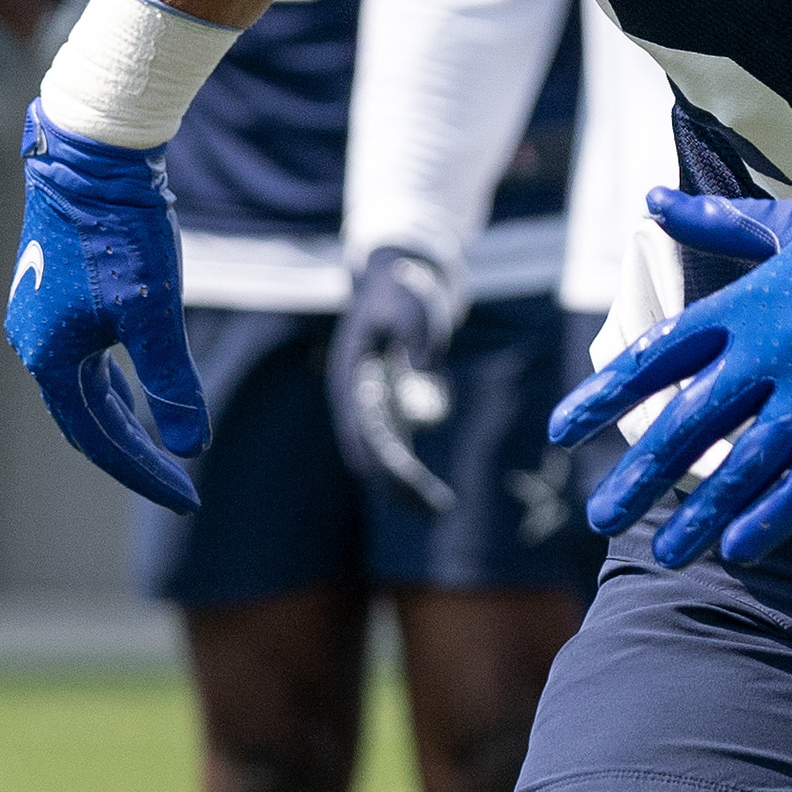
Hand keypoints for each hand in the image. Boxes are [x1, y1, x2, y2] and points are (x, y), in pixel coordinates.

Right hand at [8, 108, 211, 511]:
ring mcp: (38, 315)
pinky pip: (82, 357)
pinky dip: (111, 382)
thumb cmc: (121, 232)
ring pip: (83, 388)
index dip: (146, 474)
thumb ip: (171, 385)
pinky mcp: (52, 289)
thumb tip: (189, 446)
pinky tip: (135, 383)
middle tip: (181, 483)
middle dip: (135, 455)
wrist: (91, 155)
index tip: (189, 499)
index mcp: (49, 358)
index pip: (99, 441)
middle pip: (87, 421)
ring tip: (160, 447)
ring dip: (122, 420)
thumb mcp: (155, 314)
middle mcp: (33, 343)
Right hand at [333, 247, 460, 514]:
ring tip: (439, 511)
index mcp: (353, 372)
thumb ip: (416, 334)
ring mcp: (369, 406)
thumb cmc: (403, 292)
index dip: (379, 453)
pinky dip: (409, 474)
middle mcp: (354, 396)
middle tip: (434, 509)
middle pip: (371, 448)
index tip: (399, 480)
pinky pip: (395, 450)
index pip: (363, 421)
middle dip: (397, 481)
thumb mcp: (412, 304)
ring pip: (381, 456)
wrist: (395, 281)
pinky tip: (431, 499)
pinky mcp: (387, 410)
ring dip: (404, 485)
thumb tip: (424, 369)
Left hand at [554, 172, 791, 566]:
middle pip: (690, 423)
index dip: (606, 395)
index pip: (658, 356)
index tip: (561, 431)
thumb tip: (650, 198)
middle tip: (601, 518)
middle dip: (641, 475)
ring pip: (747, 462)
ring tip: (667, 554)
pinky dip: (777, 514)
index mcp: (750, 301)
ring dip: (703, 512)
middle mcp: (774, 348)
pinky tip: (743, 549)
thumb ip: (716, 222)